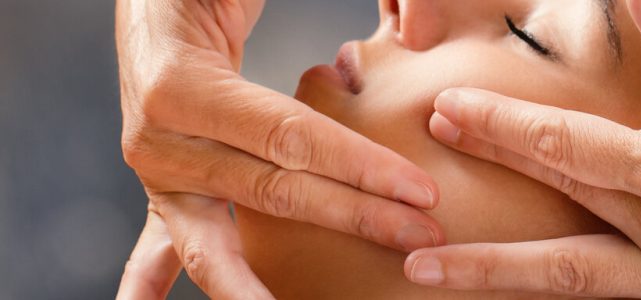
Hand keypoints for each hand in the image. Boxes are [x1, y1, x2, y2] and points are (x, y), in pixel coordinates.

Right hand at [114, 1, 444, 297]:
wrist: (154, 4)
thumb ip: (337, 13)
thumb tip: (417, 22)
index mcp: (182, 87)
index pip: (289, 139)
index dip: (359, 166)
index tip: (420, 190)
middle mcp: (162, 140)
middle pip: (275, 193)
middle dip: (354, 216)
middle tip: (421, 235)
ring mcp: (158, 174)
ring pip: (225, 241)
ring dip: (272, 284)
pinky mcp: (164, 191)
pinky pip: (162, 248)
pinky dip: (152, 284)